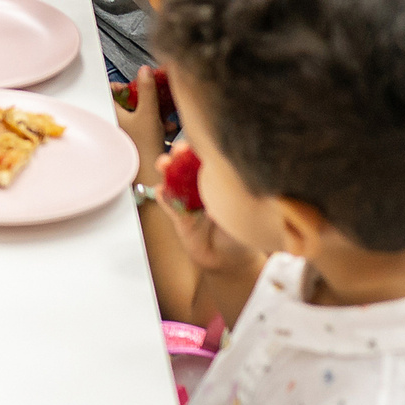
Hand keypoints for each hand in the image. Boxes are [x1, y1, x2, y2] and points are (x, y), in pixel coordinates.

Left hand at [114, 70, 168, 183]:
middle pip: (125, 103)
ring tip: (167, 117)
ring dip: (153, 114)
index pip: (109, 91)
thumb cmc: (145, 148)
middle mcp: (112, 124)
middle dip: (145, 100)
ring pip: (136, 117)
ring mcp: (122, 136)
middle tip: (155, 100)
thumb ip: (147, 90)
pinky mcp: (131, 146)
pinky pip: (141, 129)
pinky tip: (168, 129)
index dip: (123, 85)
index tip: (137, 86)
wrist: (149, 179)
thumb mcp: (149, 114)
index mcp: (110, 113)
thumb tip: (145, 70)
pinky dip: (154, 127)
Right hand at [155, 155, 259, 280]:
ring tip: (163, 164)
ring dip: (167, 170)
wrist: (231, 261)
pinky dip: (164, 196)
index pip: (209, 162)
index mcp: (219, 184)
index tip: (197, 142)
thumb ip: (232, 205)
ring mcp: (189, 202)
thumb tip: (220, 197)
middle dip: (181, 154)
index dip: (201, 149)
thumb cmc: (242, 233)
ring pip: (175, 182)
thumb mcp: (243, 216)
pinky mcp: (180, 218)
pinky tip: (160, 190)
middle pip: (188, 167)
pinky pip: (170, 204)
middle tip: (178, 150)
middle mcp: (202, 190)